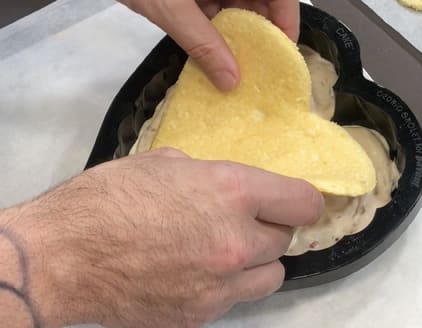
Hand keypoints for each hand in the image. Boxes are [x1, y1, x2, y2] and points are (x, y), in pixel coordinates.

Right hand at [0, 148, 321, 326]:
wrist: (62, 256)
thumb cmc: (108, 197)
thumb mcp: (164, 164)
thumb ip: (208, 176)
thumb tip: (227, 188)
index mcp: (230, 193)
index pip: (302, 202)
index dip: (303, 200)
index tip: (293, 201)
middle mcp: (236, 242)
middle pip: (286, 240)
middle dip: (269, 228)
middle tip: (243, 221)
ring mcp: (221, 287)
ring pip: (272, 276)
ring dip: (258, 261)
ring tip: (227, 251)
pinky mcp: (201, 317)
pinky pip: (235, 299)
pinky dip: (227, 286)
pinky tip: (195, 273)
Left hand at [87, 0, 299, 89]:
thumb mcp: (168, 5)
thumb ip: (202, 44)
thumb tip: (231, 81)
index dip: (286, 20)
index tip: (279, 53)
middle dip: (258, 25)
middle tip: (254, 60)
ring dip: (236, 23)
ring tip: (232, 55)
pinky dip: (216, 15)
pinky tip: (212, 40)